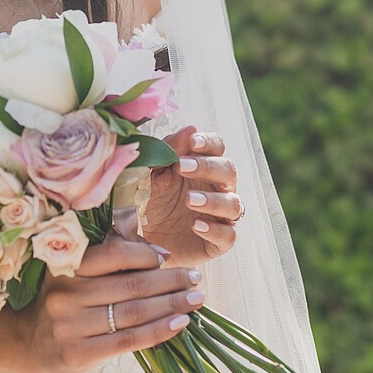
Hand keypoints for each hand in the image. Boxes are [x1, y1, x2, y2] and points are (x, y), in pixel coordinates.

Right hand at [4, 238, 202, 372]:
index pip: (114, 254)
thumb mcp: (75, 274)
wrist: (30, 343)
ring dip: (171, 305)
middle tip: (195, 279)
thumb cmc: (66, 302)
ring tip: (195, 300)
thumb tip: (159, 252)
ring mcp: (70, 326)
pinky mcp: (78, 353)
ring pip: (134, 313)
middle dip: (170, 281)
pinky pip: (129, 340)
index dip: (146, 254)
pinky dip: (159, 330)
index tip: (168, 257)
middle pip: (131, 285)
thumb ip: (109, 260)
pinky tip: (179, 323)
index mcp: (66, 266)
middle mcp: (65, 294)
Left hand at [141, 127, 239, 265]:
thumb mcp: (149, 175)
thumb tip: (190, 129)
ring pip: (234, 204)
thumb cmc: (146, 203)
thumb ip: (167, 152)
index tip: (192, 141)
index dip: (209, 142)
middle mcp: (216, 189)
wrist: (137, 244)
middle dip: (208, 167)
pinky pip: (229, 235)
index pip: (217, 147)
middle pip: (229, 171)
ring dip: (214, 199)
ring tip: (188, 200)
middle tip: (182, 167)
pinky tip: (196, 225)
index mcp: (201, 168)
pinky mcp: (217, 244)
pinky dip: (215, 229)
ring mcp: (219, 217)